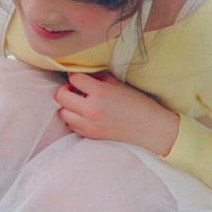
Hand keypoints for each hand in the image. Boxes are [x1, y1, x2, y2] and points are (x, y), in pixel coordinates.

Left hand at [54, 72, 179, 155]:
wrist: (151, 130)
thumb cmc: (139, 105)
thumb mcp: (120, 86)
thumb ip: (100, 79)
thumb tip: (84, 75)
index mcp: (100, 93)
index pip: (74, 79)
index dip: (75, 76)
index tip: (79, 78)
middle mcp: (91, 109)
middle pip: (60, 96)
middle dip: (65, 90)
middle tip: (75, 90)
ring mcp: (89, 125)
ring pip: (62, 112)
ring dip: (68, 106)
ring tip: (80, 104)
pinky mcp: (90, 136)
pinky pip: (71, 125)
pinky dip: (74, 119)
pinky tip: (85, 116)